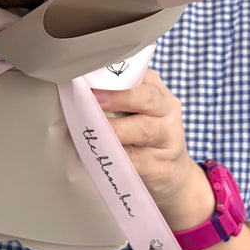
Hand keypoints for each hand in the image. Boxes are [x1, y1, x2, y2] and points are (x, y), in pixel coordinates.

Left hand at [94, 69, 215, 230]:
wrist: (173, 175)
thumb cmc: (143, 135)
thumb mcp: (138, 111)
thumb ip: (116, 97)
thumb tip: (77, 90)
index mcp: (157, 90)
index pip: (140, 74)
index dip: (115, 75)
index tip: (90, 75)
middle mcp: (167, 111)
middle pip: (148, 98)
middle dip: (119, 96)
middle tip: (92, 97)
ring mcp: (168, 140)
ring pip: (144, 130)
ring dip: (115, 129)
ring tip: (92, 129)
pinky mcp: (162, 167)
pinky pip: (137, 161)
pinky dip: (116, 158)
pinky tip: (97, 155)